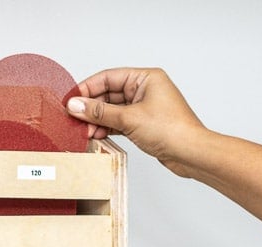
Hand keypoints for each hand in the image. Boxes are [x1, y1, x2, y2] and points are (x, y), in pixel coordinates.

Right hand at [66, 68, 207, 176]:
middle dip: (91, 108)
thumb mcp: (129, 118)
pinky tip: (97, 135)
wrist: (191, 153)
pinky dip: (107, 128)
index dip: (87, 88)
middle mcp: (145, 89)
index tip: (71, 100)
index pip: (108, 77)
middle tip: (75, 120)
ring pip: (112, 110)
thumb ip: (99, 112)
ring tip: (85, 132)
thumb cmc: (171, 130)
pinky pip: (118, 121)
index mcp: (146, 78)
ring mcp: (144, 107)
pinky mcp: (143, 123)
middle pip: (108, 94)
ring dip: (97, 120)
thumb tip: (76, 105)